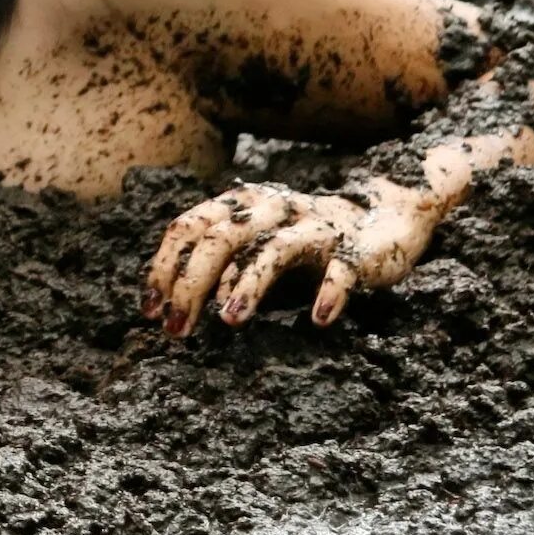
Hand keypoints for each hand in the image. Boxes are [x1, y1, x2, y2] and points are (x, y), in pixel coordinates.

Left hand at [140, 178, 441, 336]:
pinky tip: (318, 321)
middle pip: (221, 238)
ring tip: (229, 321)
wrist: (383, 220)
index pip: (188, 227)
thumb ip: (219, 267)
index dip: (164, 268)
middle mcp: (273, 208)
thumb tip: (172, 305)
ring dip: (248, 286)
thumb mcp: (254, 249)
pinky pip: (340, 270)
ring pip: (273, 250)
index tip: (150, 310)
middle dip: (192, 285)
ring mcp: (314, 226)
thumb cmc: (303, 242)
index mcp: (242, 204)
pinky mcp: (353, 248)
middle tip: (176, 331)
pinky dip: (328, 293)